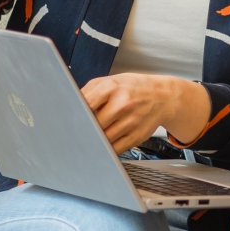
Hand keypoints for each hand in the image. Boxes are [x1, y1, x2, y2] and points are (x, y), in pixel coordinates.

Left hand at [80, 73, 210, 152]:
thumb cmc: (133, 88)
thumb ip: (89, 91)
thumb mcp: (111, 81)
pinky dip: (106, 149)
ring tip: (91, 136)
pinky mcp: (137, 136)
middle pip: (92, 125)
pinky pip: (115, 149)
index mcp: (112, 87)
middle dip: (83, 129)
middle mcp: (122, 104)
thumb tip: (68, 106)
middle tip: (77, 131)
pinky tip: (103, 143)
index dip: (73, 114)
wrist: (163, 96)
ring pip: (102, 139)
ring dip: (94, 140)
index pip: (85, 104)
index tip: (66, 121)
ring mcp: (131, 121)